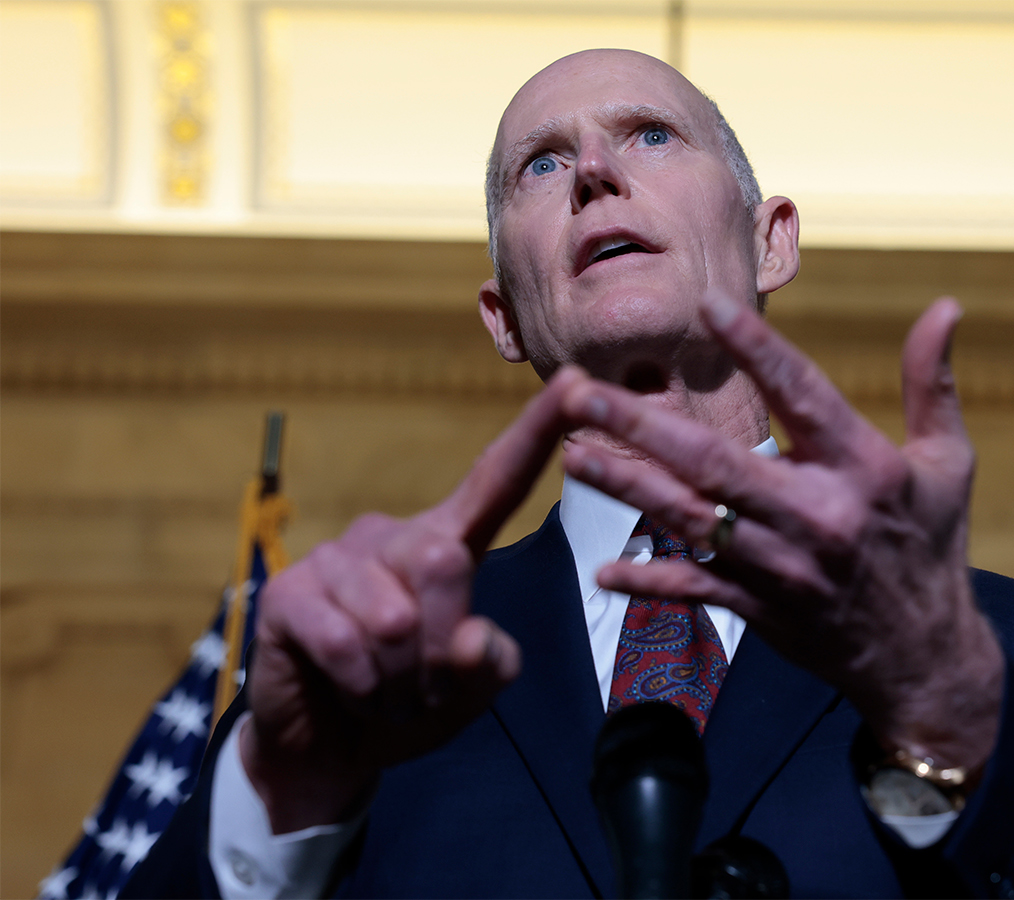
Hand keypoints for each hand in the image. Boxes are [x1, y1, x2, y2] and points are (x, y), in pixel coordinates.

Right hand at [240, 368, 581, 832]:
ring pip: (394, 619)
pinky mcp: (287, 593)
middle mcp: (392, 536)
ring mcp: (335, 559)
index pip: (496, 479)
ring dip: (400, 681)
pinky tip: (348, 689)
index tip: (579, 382)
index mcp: (446, 542)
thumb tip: (468, 638)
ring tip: (384, 692)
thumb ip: (489, 661)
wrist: (326, 750)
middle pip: (444, 562)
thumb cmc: (408, 701)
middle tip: (423, 687)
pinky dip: (361, 687)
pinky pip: (345, 643)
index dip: (537, 433)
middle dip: (440, 649)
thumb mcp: (469, 688)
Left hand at [559, 293, 1003, 771]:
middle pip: (717, 462)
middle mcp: (816, 515)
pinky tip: (604, 569)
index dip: (757, 349)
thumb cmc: (934, 546)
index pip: (803, 396)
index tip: (709, 305)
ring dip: (629, 487)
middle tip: (581, 392)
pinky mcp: (761, 608)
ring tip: (574, 454)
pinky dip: (650, 580)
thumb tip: (947, 306)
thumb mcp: (949, 462)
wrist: (926, 660)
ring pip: (692, 521)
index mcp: (864, 469)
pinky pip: (696, 589)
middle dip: (643, 426)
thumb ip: (930, 384)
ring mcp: (782, 567)